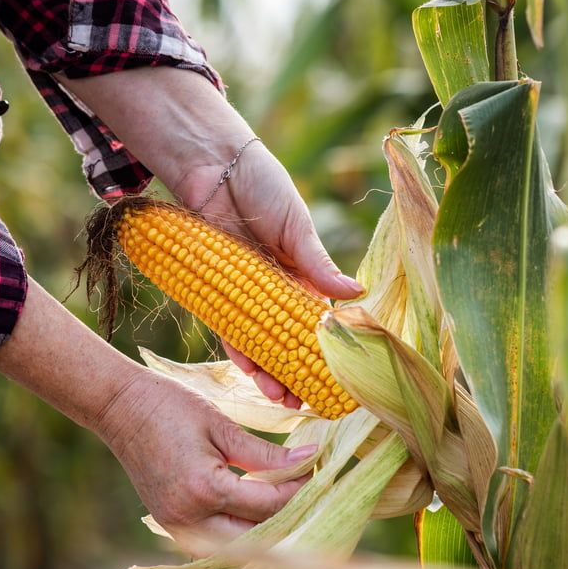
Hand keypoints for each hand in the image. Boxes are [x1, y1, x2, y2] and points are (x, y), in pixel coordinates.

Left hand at [54, 68, 362, 404]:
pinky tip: (250, 373)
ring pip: (258, 342)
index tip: (336, 378)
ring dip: (268, 372)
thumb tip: (356, 294)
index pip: (316, 321)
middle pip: (286, 340)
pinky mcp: (214, 290)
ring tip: (280, 398)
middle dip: (296, 372)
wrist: (211, 165)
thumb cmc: (261, 185)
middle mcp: (272, 289)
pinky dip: (239, 351)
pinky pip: (227, 328)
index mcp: (300, 274)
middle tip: (306, 403)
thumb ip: (318, 263)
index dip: (325, 350)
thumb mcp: (296, 224)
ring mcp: (243, 292)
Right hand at [97, 371, 317, 554]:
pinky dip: (240, 531)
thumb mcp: (220, 425)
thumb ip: (264, 452)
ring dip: (265, 530)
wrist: (118, 408)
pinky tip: (258, 511)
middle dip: (287, 516)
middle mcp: (190, 519)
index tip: (319, 469)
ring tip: (289, 501)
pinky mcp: (171, 525)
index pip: (268, 504)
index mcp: (204, 489)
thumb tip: (308, 460)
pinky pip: (215, 541)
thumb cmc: (168, 406)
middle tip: (310, 490)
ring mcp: (177, 527)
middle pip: (256, 536)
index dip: (299, 488)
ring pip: (236, 547)